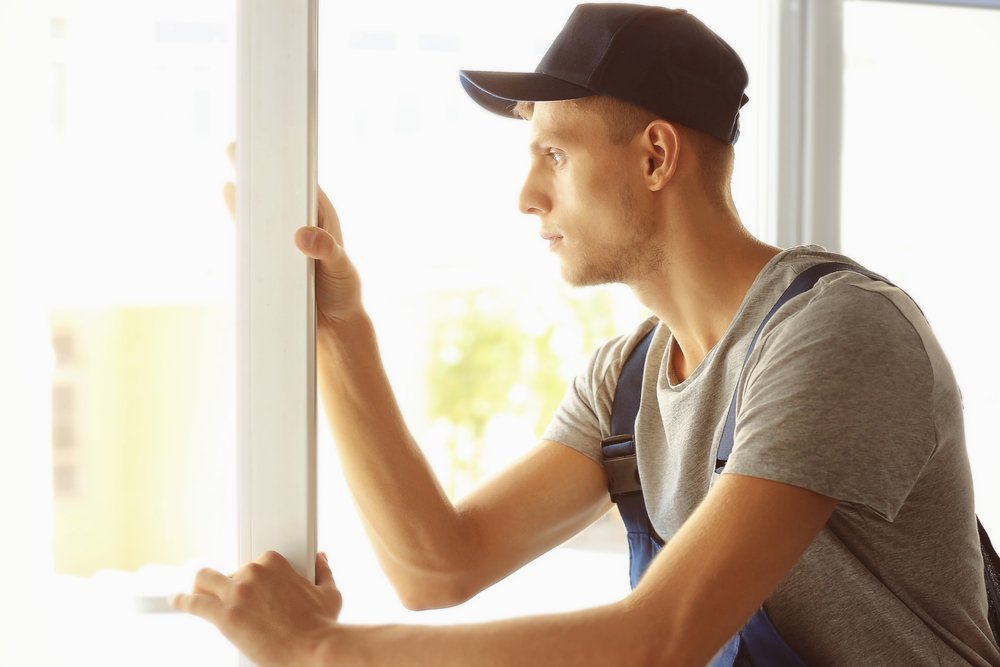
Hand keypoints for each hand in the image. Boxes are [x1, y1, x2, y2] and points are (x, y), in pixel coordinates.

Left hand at [169, 551, 342, 666]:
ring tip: (197, 591)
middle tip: (233, 600)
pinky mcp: (225, 616)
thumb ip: (322, 572)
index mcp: (275, 563)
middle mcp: (253, 573)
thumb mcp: (328, 592)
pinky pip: (194, 604)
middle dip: (230, 585)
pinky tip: (175, 600)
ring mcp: (237, 593)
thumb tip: (321, 559)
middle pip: (229, 572)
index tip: (254, 589)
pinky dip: (182, 601)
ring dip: (200, 585)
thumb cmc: (322, 624)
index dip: (253, 578)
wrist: (313, 649)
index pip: (254, 562)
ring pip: (205, 579)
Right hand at [223, 142, 363, 326]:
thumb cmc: (344, 291)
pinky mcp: (271, 256)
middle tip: (237, 146)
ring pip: (262, 210)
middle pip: (278, 192)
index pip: (303, 183)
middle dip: (260, 170)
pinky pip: (253, 233)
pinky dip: (241, 218)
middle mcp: (302, 222)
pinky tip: (229, 198)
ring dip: (247, 191)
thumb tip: (300, 234)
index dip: (286, 163)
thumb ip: (325, 250)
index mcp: (323, 217)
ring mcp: (285, 238)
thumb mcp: (341, 269)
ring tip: (231, 166)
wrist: (334, 324)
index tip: (270, 144)